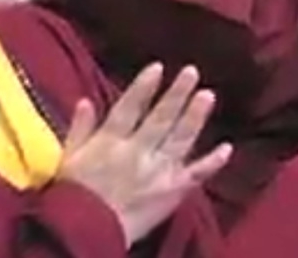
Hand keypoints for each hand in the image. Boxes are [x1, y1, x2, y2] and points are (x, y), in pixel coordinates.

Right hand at [58, 64, 231, 246]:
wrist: (88, 230)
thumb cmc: (74, 192)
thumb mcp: (70, 156)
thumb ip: (80, 128)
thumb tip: (86, 100)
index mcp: (110, 141)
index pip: (129, 108)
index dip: (144, 87)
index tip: (157, 67)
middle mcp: (137, 152)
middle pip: (160, 118)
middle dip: (176, 94)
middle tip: (191, 72)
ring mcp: (158, 172)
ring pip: (180, 139)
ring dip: (195, 116)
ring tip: (208, 95)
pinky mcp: (172, 192)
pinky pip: (195, 175)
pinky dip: (212, 162)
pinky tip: (226, 148)